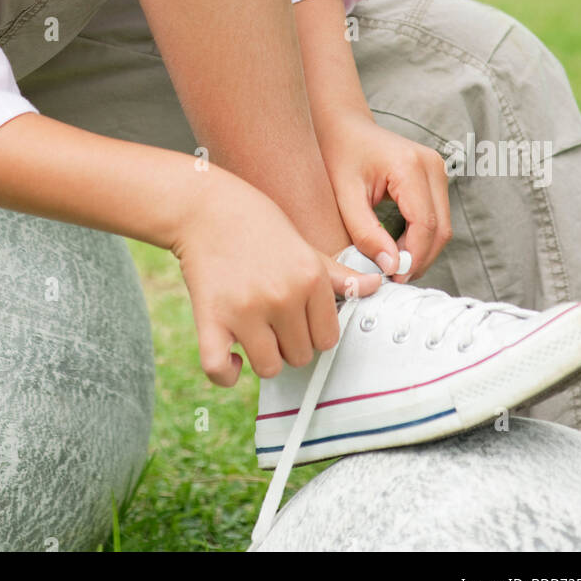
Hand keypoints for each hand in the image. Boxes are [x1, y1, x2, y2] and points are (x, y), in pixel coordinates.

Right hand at [171, 164, 381, 386]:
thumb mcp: (304, 246)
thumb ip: (337, 275)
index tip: (296, 316)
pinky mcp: (211, 318)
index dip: (312, 331)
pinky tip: (231, 355)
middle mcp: (283, 296)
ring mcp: (246, 309)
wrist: (204, 206)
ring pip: (269, 367)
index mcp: (309, 278)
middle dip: (287, 342)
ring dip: (261, 355)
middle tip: (270, 315)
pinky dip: (226, 374)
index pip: (328, 338)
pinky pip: (220, 370)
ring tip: (252, 329)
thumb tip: (376, 286)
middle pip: (300, 355)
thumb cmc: (256, 224)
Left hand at [321, 112, 451, 283]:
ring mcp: (438, 169)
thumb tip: (390, 266)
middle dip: (419, 259)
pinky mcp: (436, 176)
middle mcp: (432, 165)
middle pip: (440, 229)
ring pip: (443, 226)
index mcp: (410, 166)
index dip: (412, 258)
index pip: (425, 225)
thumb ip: (365, 232)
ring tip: (393, 266)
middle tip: (392, 278)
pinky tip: (398, 248)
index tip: (391, 278)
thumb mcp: (344, 194)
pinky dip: (422, 238)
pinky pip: (437, 217)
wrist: (344, 126)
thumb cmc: (339, 154)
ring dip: (422, 251)